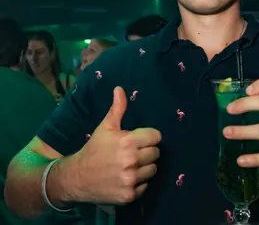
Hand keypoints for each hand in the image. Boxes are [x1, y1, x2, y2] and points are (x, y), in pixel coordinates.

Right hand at [74, 86, 161, 204]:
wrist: (76, 177)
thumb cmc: (93, 149)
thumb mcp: (105, 127)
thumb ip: (117, 109)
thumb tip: (120, 89)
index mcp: (127, 142)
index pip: (156, 137)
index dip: (149, 137)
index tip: (139, 139)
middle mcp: (131, 161)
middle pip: (156, 153)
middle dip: (146, 151)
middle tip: (132, 153)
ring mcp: (130, 179)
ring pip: (153, 170)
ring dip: (144, 167)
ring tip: (129, 165)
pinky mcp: (129, 195)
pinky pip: (145, 186)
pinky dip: (138, 183)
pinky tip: (125, 178)